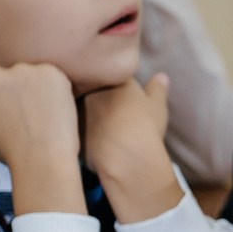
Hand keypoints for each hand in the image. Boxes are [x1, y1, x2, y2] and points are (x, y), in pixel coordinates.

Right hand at [0, 64, 85, 215]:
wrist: (40, 157)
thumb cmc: (7, 151)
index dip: (7, 103)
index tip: (15, 119)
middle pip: (12, 78)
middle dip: (21, 93)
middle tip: (31, 117)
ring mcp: (23, 70)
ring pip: (33, 75)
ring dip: (39, 89)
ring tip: (44, 114)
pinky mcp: (49, 71)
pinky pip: (53, 75)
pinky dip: (57, 89)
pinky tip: (56, 108)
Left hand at [82, 74, 181, 221]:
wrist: (127, 156)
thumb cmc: (146, 126)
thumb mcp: (157, 105)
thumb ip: (157, 89)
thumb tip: (161, 76)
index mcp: (112, 81)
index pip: (110, 75)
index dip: (116, 85)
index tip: (125, 96)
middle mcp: (91, 92)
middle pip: (92, 90)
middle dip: (98, 97)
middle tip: (114, 114)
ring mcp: (78, 112)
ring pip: (80, 110)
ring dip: (88, 116)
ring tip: (105, 130)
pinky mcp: (71, 134)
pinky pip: (75, 131)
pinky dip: (83, 135)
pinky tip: (96, 145)